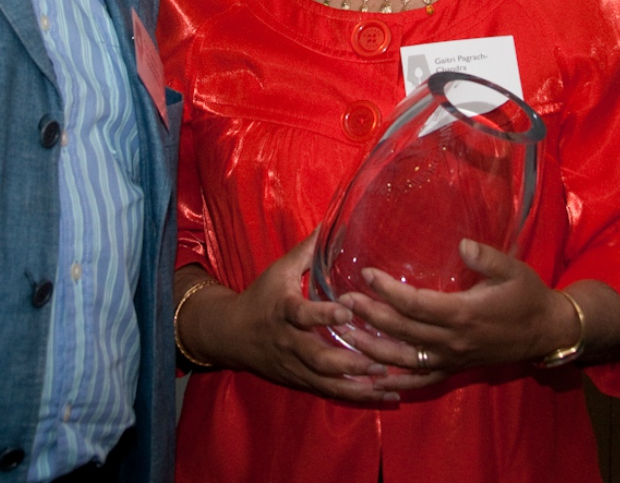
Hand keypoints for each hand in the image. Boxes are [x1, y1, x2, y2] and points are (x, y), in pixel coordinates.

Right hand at [176, 234, 402, 402]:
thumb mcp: (280, 270)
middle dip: (348, 361)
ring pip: (325, 381)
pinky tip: (381, 396)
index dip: (322, 314)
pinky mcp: (299, 382)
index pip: (302, 314)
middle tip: (380, 360)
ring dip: (356, 385)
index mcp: (283, 310)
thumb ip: (308, 250)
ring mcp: (294, 366)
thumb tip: (334, 223)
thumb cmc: (261, 297)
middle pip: (317, 357)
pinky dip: (354, 396)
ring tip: (387, 382)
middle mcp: (289, 342)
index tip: (348, 311)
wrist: (232, 335)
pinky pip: (327, 393)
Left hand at [336, 238, 591, 382]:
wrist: (546, 332)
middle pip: (401, 331)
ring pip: (403, 358)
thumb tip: (462, 244)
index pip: (414, 304)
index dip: (387, 290)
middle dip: (368, 316)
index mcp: (462, 314)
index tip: (365, 273)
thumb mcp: (512, 269)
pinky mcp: (455, 368)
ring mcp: (452, 358)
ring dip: (371, 347)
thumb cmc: (527, 295)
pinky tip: (373, 374)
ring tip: (344, 332)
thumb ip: (486, 257)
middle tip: (342, 300)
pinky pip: (421, 379)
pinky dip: (396, 379)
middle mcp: (452, 341)